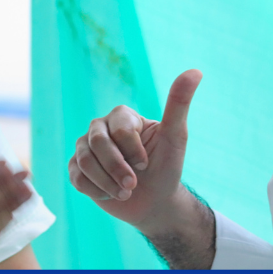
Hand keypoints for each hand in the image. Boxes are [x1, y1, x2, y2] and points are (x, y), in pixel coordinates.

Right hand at [68, 70, 202, 234]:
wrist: (154, 202)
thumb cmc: (166, 168)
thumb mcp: (176, 137)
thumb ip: (179, 104)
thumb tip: (196, 71)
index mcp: (122, 116)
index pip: (120, 129)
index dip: (133, 151)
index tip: (146, 163)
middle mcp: (101, 127)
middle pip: (97, 143)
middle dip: (117, 169)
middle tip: (133, 186)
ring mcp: (85, 147)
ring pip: (85, 161)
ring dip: (108, 183)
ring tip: (125, 193)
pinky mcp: (76, 168)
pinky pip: (77, 177)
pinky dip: (97, 191)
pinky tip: (111, 194)